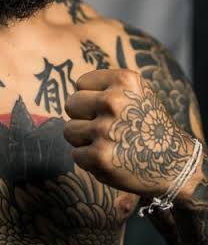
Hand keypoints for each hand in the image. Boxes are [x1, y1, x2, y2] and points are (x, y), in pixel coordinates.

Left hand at [63, 69, 194, 195]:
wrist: (175, 164)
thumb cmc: (148, 124)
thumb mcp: (136, 92)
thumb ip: (106, 86)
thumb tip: (73, 90)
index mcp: (124, 80)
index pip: (81, 83)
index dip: (91, 98)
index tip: (108, 109)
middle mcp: (114, 102)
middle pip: (71, 104)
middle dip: (83, 117)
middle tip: (104, 127)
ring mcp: (105, 130)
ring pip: (69, 130)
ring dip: (84, 140)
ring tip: (107, 143)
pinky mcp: (99, 157)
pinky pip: (76, 154)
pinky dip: (89, 160)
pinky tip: (110, 159)